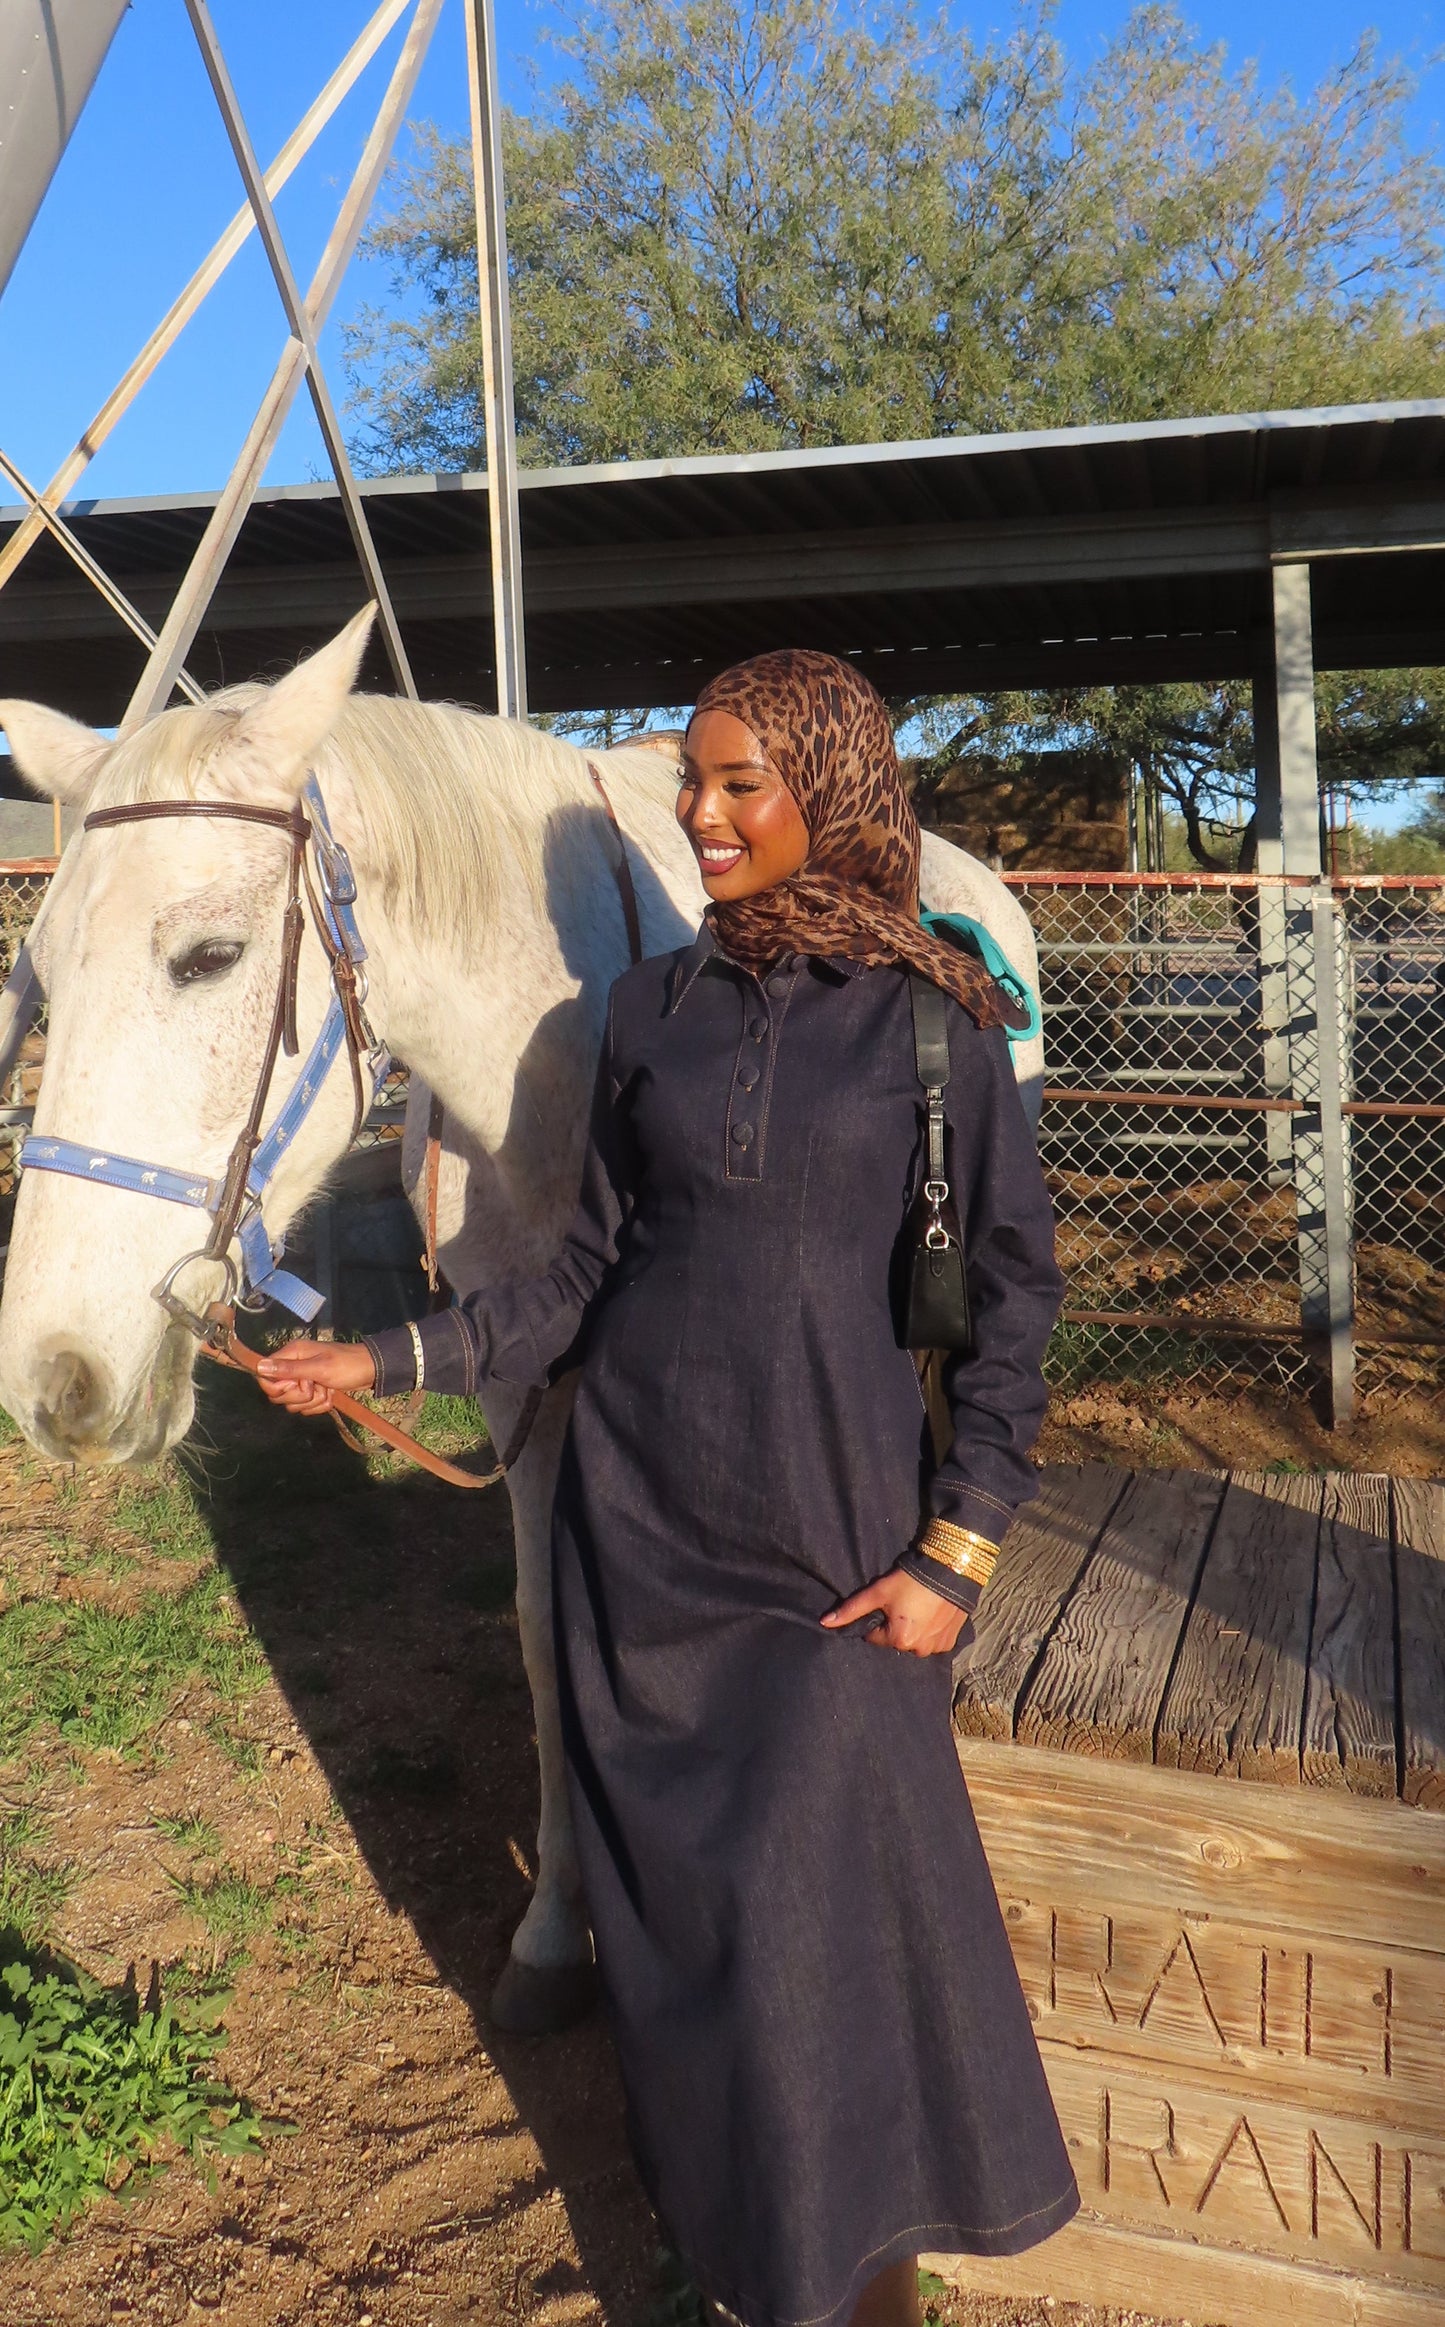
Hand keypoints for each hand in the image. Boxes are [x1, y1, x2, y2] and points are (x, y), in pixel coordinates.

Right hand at [255, 1339, 375, 1415]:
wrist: (372, 1371)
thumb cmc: (347, 1365)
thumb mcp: (318, 1367)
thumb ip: (289, 1369)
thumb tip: (259, 1366)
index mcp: (292, 1355)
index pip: (266, 1377)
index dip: (278, 1387)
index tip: (297, 1385)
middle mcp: (294, 1367)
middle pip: (279, 1394)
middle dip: (299, 1396)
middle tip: (316, 1385)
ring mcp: (304, 1380)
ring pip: (293, 1403)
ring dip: (312, 1401)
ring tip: (326, 1389)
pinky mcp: (314, 1392)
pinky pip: (307, 1407)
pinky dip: (320, 1405)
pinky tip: (331, 1395)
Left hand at [821, 1567, 973, 1657]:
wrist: (950, 1569)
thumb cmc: (910, 1581)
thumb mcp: (878, 1592)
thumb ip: (851, 1609)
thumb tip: (824, 1623)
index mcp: (898, 1640)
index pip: (874, 1636)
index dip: (877, 1619)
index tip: (886, 1603)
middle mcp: (918, 1650)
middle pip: (895, 1640)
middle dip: (896, 1625)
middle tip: (904, 1603)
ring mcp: (937, 1647)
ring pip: (915, 1642)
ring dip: (914, 1629)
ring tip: (919, 1607)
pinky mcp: (951, 1641)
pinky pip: (933, 1641)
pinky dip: (931, 1630)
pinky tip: (933, 1613)